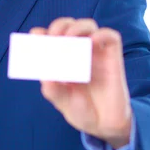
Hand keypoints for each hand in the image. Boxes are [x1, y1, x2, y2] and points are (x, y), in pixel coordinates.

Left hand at [30, 18, 131, 148]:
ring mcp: (95, 53)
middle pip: (68, 25)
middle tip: (53, 38)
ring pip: (88, 25)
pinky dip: (101, 34)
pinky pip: (111, 36)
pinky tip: (92, 42)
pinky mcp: (113, 57)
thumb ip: (52, 87)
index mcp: (60, 59)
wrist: (103, 124)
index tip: (36, 38)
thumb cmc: (80, 109)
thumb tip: (46, 74)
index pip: (50, 36)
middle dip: (58, 26)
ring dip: (76, 27)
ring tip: (68, 39)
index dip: (41, 33)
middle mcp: (77, 52)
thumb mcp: (60, 100)